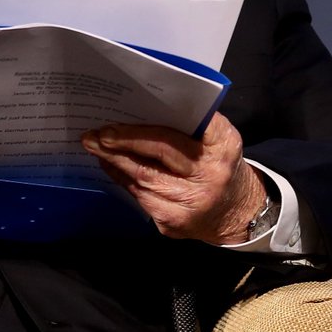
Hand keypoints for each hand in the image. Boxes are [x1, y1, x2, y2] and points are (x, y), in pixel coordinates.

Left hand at [81, 113, 266, 244]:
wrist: (237, 212)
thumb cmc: (217, 164)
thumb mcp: (217, 140)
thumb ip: (191, 124)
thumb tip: (138, 110)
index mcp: (224, 145)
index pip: (186, 129)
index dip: (151, 126)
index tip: (121, 117)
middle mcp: (210, 175)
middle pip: (159, 153)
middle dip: (123, 141)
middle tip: (96, 133)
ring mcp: (192, 203)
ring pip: (144, 178)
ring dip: (115, 160)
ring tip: (94, 145)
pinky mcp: (174, 222)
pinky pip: (140, 197)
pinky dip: (122, 178)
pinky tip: (109, 165)